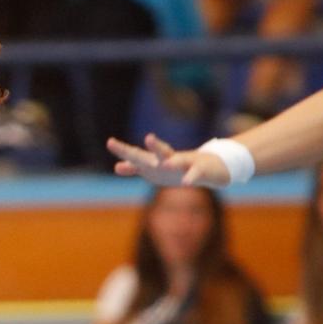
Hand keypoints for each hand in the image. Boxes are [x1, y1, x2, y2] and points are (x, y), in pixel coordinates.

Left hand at [106, 133, 231, 188]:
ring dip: (161, 150)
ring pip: (173, 157)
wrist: (212, 168)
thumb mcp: (155, 170)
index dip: (123, 150)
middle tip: (116, 140)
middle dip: (135, 150)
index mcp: (157, 161)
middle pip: (149, 153)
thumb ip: (136, 168)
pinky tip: (186, 183)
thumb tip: (117, 167)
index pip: (137, 155)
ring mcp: (185, 163)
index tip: (109, 142)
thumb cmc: (180, 168)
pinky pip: (194, 174)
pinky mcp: (200, 169)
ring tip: (150, 140)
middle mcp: (168, 159)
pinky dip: (190, 177)